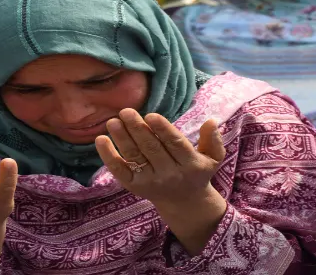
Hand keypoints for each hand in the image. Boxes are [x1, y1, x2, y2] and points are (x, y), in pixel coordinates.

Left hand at [95, 109, 226, 212]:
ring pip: (134, 156)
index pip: (175, 144)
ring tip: (113, 121)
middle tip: (126, 111)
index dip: (163, 130)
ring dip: (122, 138)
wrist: (184, 202)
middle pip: (151, 148)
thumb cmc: (197, 172)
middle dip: (137, 129)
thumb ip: (213, 140)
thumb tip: (211, 121)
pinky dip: (108, 156)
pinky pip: (119, 170)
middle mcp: (169, 174)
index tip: (151, 115)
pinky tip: (101, 139)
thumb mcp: (214, 158)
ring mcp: (150, 181)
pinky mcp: (134, 186)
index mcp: (190, 164)